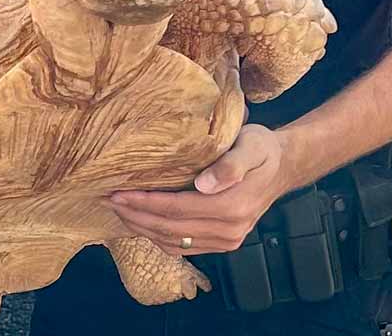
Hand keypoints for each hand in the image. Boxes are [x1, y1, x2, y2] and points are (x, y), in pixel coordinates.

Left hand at [107, 125, 299, 254]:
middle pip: (171, 229)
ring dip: (143, 229)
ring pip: (174, 242)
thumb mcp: (251, 146)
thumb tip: (203, 185)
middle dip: (136, 217)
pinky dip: (159, 237)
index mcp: (232, 207)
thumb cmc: (262, 149)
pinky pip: (184, 247)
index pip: (177, 209)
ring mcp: (226, 241)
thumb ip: (230, 165)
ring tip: (119, 211)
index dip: (145, 203)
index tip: (118, 194)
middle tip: (108, 201)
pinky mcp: (223, 244)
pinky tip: (142, 223)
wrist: (282, 167)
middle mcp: (228, 230)